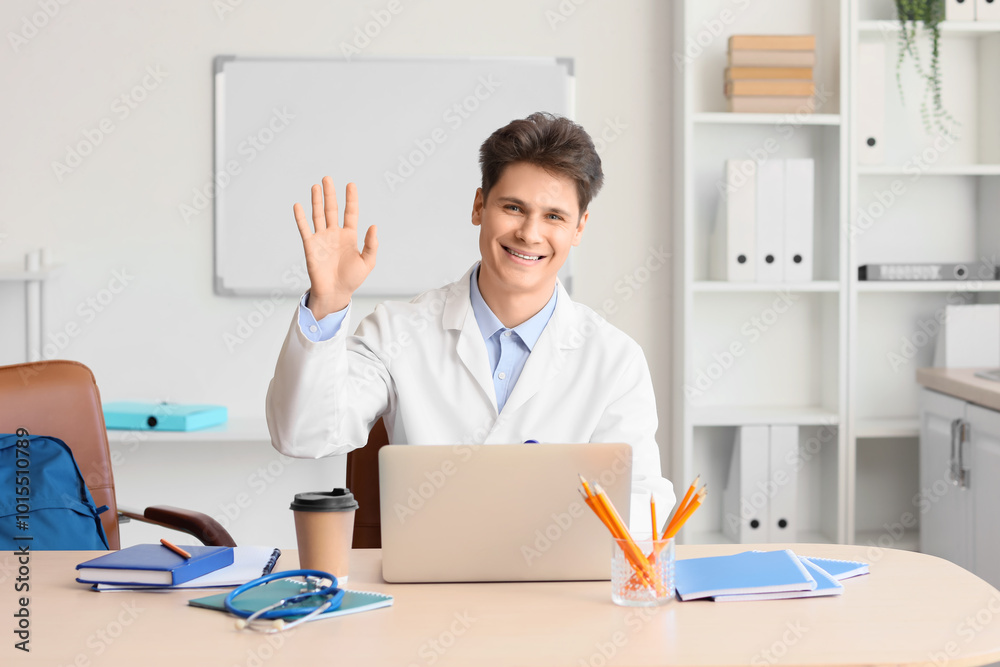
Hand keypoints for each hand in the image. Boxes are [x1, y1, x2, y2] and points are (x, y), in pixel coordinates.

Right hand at [293, 177, 377, 318]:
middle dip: (330, 194)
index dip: (351, 199)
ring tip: (316, 186)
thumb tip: (374, 226)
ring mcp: (322, 238)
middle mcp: (334, 234)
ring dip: (316, 200)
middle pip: (332, 209)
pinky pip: (305, 228)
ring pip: (318, 215)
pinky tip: (298, 205)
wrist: (335, 293)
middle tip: (328, 178)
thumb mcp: (367, 262)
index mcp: (349, 236)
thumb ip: (371, 245)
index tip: (351, 185)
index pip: (350, 213)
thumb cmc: (352, 279)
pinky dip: (301, 217)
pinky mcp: (310, 245)